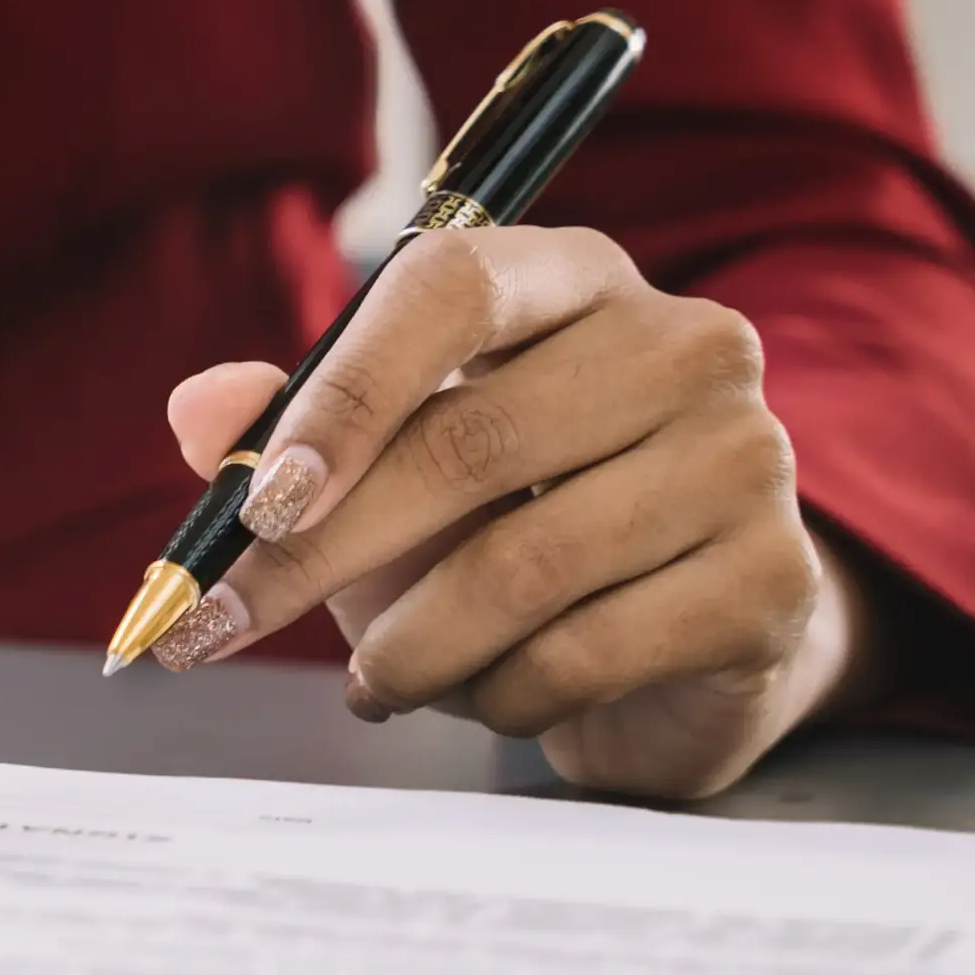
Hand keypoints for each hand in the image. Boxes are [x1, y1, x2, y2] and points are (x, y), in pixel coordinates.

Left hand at [156, 226, 879, 799]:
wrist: (690, 637)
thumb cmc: (518, 524)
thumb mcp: (391, 464)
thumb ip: (287, 429)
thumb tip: (198, 413)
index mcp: (574, 276)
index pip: (450, 285)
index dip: (344, 393)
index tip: (255, 500)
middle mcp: (683, 343)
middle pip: (469, 442)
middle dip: (319, 555)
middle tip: (223, 624)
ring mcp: (748, 458)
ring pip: (521, 566)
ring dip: (410, 646)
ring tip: (376, 677)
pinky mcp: (776, 581)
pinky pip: (586, 653)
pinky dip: (499, 696)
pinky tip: (481, 698)